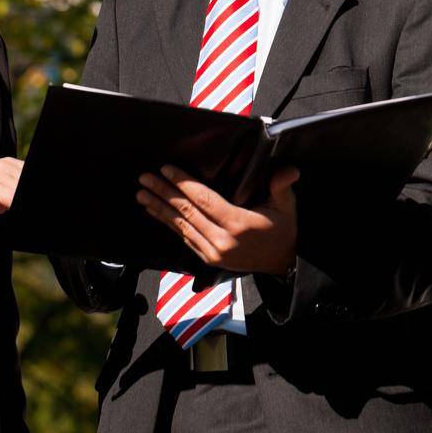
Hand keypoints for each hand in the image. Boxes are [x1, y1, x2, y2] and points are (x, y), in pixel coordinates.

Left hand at [137, 164, 299, 273]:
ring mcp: (213, 253)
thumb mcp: (287, 206)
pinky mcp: (208, 259)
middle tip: (145, 178)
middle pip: (186, 212)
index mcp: (238, 224)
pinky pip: (184, 237)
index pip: (204, 200)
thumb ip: (282, 186)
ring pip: (180, 226)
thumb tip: (289, 170)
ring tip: (142, 193)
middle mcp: (222, 241)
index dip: (183, 183)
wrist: (284, 263)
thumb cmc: (283, 229)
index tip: (166, 169)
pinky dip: (168, 223)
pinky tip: (155, 211)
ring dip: (159, 208)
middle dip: (163, 192)